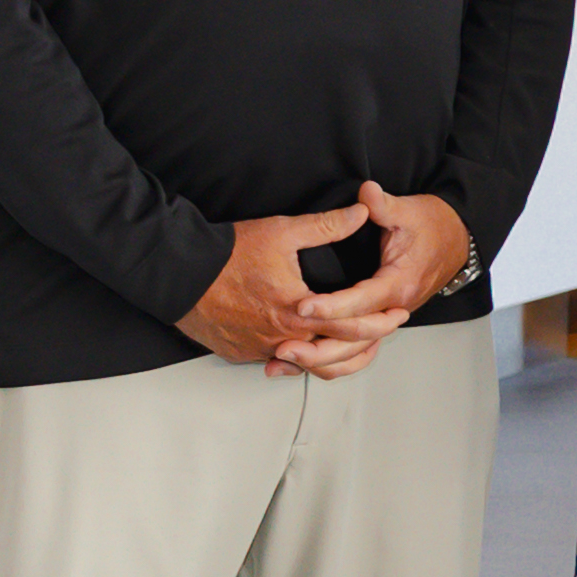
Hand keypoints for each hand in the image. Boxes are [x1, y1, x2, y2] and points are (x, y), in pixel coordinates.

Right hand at [181, 204, 369, 373]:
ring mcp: (259, 350)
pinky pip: (277, 362)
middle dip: (365, 343)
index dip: (380, 322)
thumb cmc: (227, 255)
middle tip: (384, 332)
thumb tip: (362, 212)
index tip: (398, 315)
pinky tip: (310, 348)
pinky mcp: (242, 354)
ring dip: (332, 356)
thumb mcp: (283, 232)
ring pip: (306, 365)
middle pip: (335, 353)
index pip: (352, 326)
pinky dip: (297, 358)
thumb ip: (327, 225)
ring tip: (352, 344)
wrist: (178, 273)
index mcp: (298, 311)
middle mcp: (281, 338)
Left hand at [277, 181, 471, 376]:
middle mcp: (396, 307)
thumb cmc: (433, 226)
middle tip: (285, 346)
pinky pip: (358, 348)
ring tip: (285, 358)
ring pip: (356, 351)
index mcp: (399, 283)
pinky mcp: (383, 319)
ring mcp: (390, 317)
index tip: (302, 306)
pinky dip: (332, 360)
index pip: (361, 301)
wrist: (457, 239)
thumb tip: (366, 194)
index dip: (331, 306)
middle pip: (356, 339)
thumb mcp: (408, 211)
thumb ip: (383, 205)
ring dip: (321, 359)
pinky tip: (303, 364)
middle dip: (319, 347)